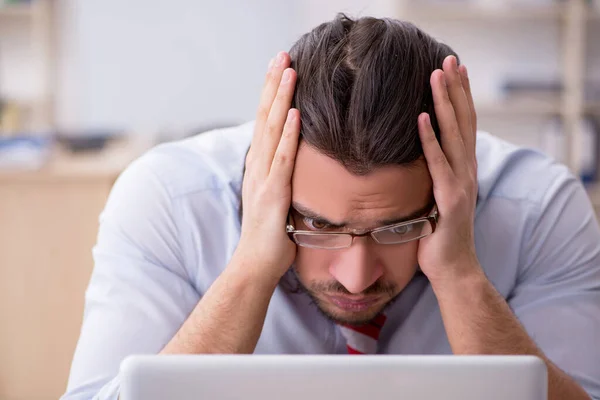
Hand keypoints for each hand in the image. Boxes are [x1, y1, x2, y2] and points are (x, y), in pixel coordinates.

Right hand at [233, 51, 299, 282]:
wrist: (255, 266)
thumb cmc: (270, 236)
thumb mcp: (278, 199)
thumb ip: (284, 177)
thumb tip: (299, 164)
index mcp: (260, 166)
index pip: (264, 122)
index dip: (272, 93)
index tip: (282, 68)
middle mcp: (258, 166)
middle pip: (264, 117)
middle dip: (274, 84)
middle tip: (282, 54)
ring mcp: (263, 179)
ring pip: (271, 130)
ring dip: (280, 99)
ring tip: (289, 71)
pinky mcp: (272, 195)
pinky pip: (282, 160)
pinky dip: (288, 135)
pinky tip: (295, 113)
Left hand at [417, 55, 480, 286]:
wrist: (452, 269)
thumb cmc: (439, 236)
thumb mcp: (436, 199)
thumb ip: (433, 177)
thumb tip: (416, 159)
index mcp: (462, 170)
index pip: (463, 125)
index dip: (460, 97)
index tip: (453, 70)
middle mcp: (466, 172)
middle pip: (463, 122)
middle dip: (456, 89)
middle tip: (448, 59)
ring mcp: (461, 185)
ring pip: (454, 136)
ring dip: (445, 103)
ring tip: (438, 75)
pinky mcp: (450, 200)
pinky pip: (438, 164)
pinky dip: (430, 140)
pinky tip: (422, 117)